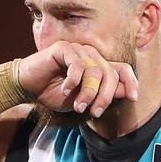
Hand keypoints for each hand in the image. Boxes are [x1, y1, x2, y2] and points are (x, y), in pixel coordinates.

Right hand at [18, 41, 138, 117]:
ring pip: (95, 71)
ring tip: (78, 105)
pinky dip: (73, 81)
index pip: (122, 70)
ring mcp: (78, 50)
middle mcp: (91, 56)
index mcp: (97, 67)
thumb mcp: (81, 100)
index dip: (131, 83)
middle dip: (105, 96)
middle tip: (94, 112)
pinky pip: (77, 64)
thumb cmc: (52, 93)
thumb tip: (126, 93)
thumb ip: (102, 95)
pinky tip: (66, 91)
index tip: (133, 98)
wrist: (27, 87)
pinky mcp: (63, 49)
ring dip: (88, 93)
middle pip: (110, 74)